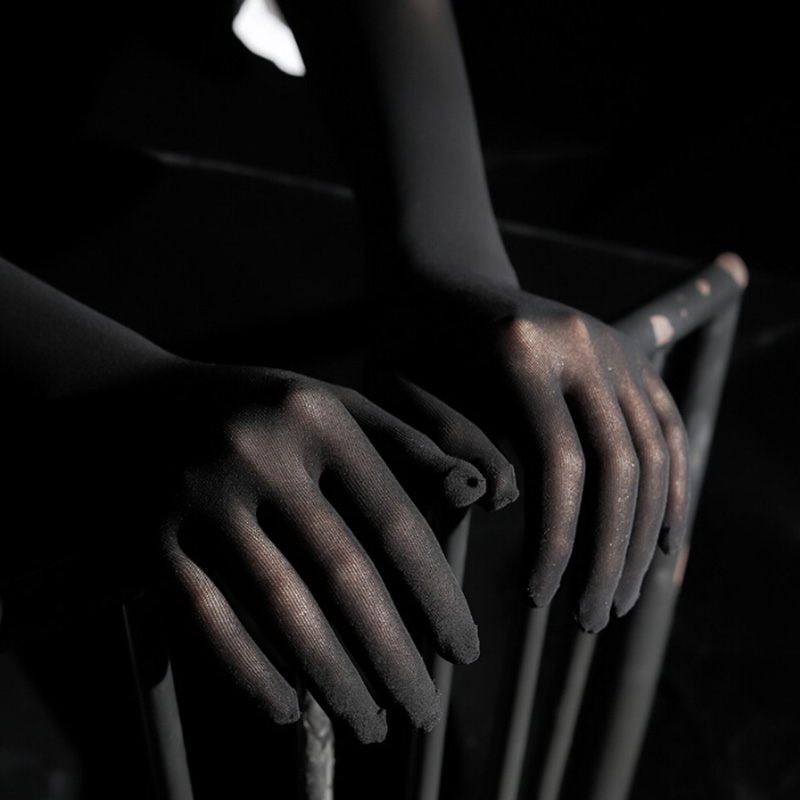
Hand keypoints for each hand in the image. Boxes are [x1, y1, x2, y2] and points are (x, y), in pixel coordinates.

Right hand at [3, 358, 486, 742]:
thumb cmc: (260, 413)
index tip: (464, 651)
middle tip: (423, 713)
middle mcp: (259, 448)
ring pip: (279, 606)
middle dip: (393, 655)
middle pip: (344, 573)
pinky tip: (289, 711)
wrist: (132, 403)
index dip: (437, 595)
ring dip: (332, 678)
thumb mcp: (333, 409)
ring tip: (371, 724)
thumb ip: (407, 447)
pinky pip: (207, 620)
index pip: (395, 519)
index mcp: (317, 415)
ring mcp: (198, 491)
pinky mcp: (146, 535)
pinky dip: (251, 674)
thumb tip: (482, 493)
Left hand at [369, 281, 689, 632]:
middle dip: (607, 554)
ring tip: (614, 600)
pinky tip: (663, 549)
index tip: (537, 600)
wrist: (444, 283)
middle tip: (586, 620)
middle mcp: (583, 341)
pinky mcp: (630, 358)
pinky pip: (667, 431)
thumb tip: (501, 503)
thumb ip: (444, 446)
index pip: (559, 462)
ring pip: (654, 455)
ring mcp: (615, 346)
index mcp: (520, 348)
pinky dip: (673, 493)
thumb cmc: (407, 348)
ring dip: (643, 538)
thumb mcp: (396, 395)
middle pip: (620, 465)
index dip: (555, 541)